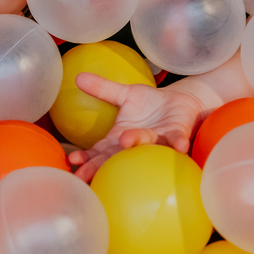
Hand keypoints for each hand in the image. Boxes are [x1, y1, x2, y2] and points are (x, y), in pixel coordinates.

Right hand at [67, 73, 205, 181]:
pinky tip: (180, 146)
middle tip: (86, 176)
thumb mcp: (124, 93)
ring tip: (125, 140)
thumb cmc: (149, 103)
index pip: (99, 151)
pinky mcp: (177, 135)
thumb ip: (103, 89)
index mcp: (120, 138)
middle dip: (100, 167)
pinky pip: (176, 140)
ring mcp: (157, 142)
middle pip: (116, 158)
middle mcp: (137, 145)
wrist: (180, 102)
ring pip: (145, 144)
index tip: (73, 162)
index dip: (86, 158)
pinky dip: (177, 143)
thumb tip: (78, 77)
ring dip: (136, 143)